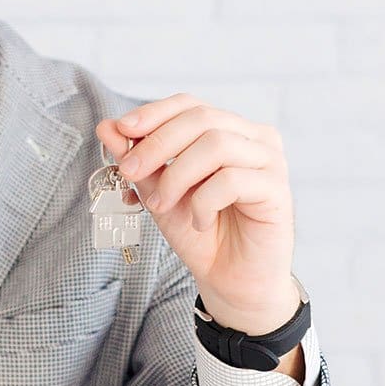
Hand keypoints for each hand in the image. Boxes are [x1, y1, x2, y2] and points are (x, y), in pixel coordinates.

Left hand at [96, 93, 300, 337]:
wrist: (230, 281)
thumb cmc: (199, 234)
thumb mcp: (159, 194)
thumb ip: (139, 162)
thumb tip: (107, 128)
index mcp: (227, 130)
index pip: (190, 105)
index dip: (154, 113)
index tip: (121, 130)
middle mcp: (253, 138)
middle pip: (201, 119)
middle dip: (157, 144)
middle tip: (129, 172)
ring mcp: (269, 161)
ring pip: (216, 145)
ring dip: (177, 176)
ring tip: (161, 206)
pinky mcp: (277, 189)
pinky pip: (232, 180)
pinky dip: (204, 202)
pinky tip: (200, 222)